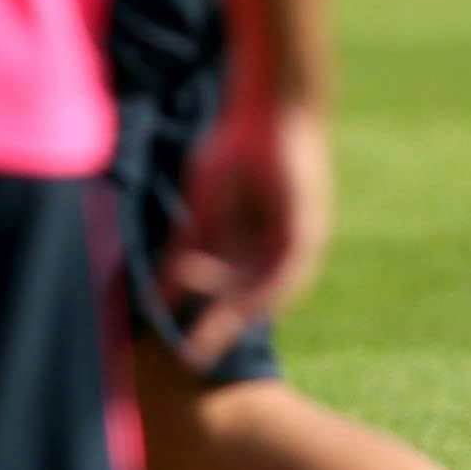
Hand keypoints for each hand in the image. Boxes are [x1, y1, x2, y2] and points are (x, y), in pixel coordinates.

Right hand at [165, 96, 332, 367]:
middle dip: (217, 330)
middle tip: (190, 360)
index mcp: (252, 247)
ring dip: (236, 318)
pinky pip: (288, 270)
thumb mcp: (201, 209)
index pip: (226, 294)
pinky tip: (244, 309)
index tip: (176, 345)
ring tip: (208, 340)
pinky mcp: (308, 228)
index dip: (203, 319)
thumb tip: (162, 292)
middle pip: (244, 301)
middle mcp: (276, 250)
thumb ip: (184, 250)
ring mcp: (297, 241)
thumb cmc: (234, 150)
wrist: (269, 109)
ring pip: (266, 292)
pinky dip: (266, 291)